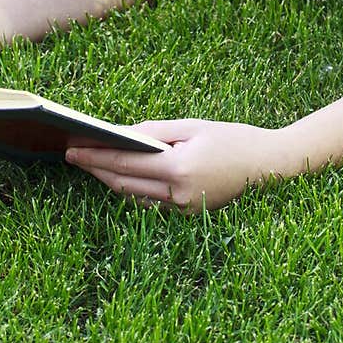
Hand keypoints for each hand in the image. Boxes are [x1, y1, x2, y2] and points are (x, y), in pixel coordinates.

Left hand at [65, 119, 287, 211]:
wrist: (269, 166)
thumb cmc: (232, 138)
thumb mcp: (192, 127)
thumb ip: (154, 132)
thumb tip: (121, 135)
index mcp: (179, 169)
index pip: (125, 163)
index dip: (95, 157)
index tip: (73, 149)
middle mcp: (179, 195)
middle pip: (124, 183)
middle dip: (97, 169)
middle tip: (73, 156)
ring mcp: (184, 210)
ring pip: (134, 196)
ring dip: (111, 181)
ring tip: (91, 164)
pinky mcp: (188, 214)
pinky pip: (151, 203)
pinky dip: (132, 189)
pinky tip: (120, 176)